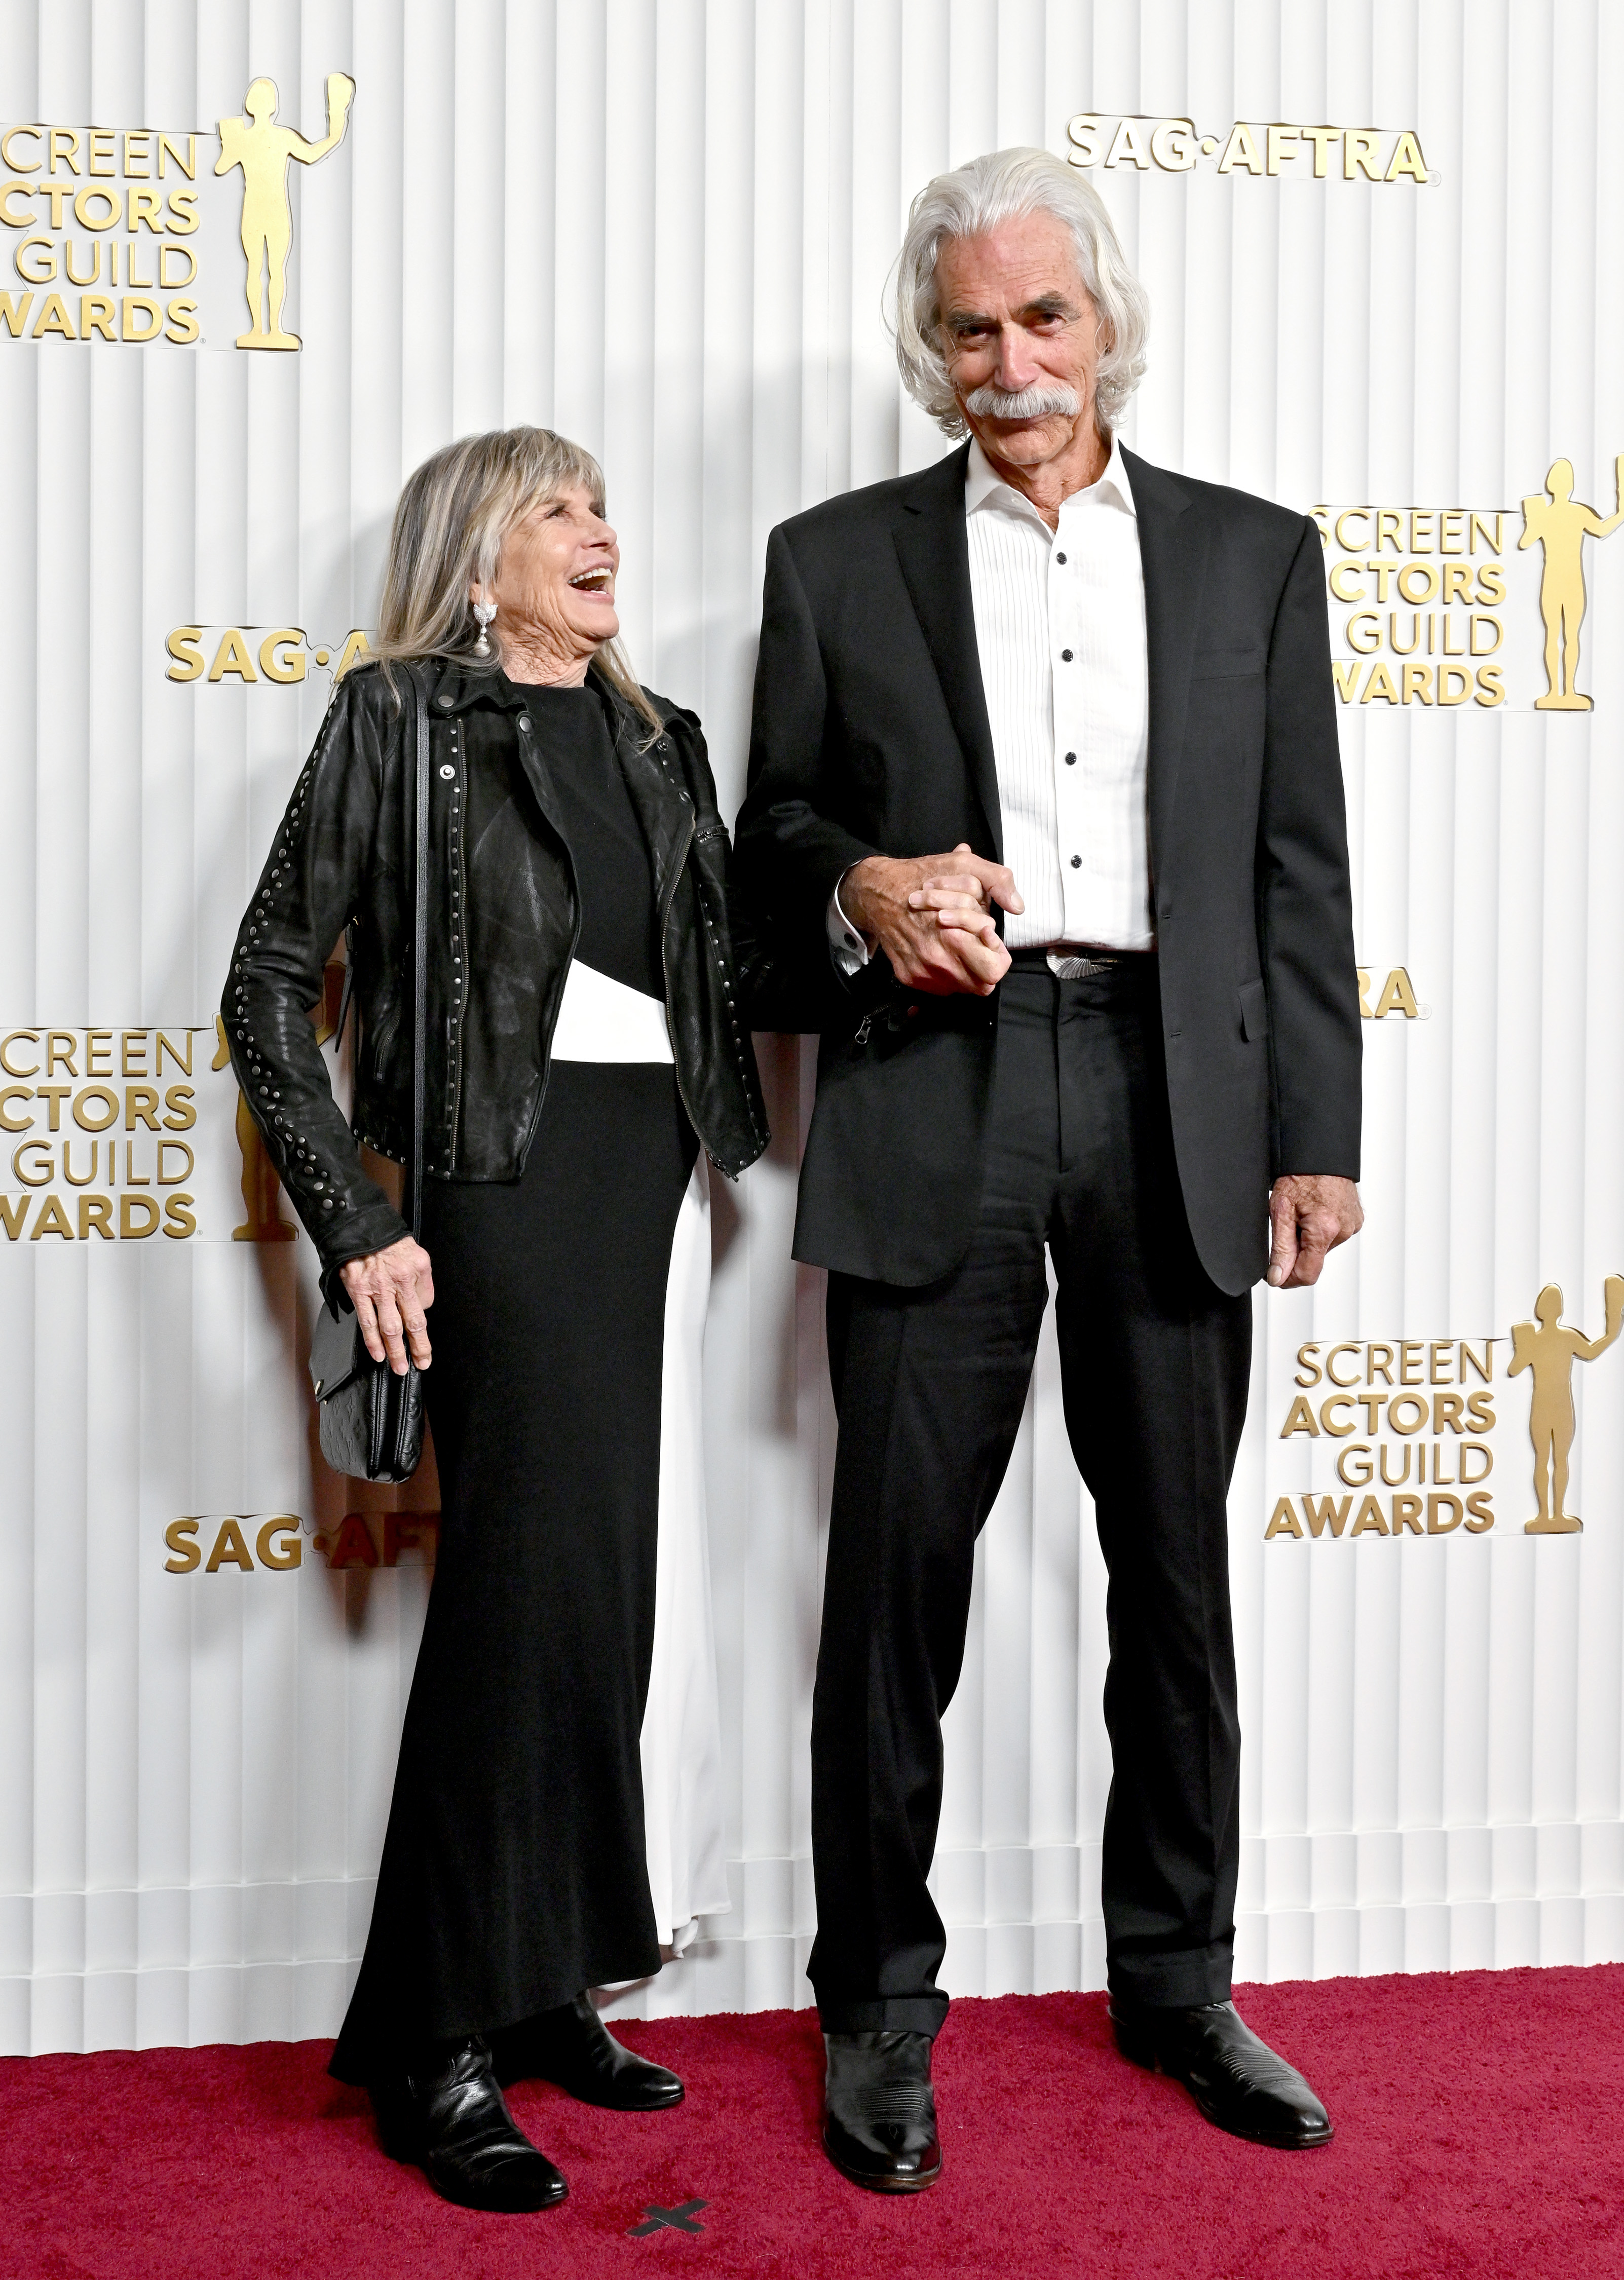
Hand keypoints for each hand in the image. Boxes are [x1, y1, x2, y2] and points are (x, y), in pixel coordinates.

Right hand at [341, 1236, 434, 1373]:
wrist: (360, 1228)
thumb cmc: (389, 1243)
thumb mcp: (417, 1256)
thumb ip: (422, 1283)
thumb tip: (421, 1308)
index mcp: (416, 1272)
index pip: (424, 1307)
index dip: (424, 1332)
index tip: (425, 1349)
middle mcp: (399, 1282)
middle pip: (411, 1322)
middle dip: (417, 1347)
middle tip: (420, 1363)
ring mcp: (377, 1288)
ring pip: (389, 1327)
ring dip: (395, 1351)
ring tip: (399, 1367)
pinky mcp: (358, 1291)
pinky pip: (367, 1321)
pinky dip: (373, 1341)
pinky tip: (379, 1354)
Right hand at [841, 844, 1023, 995]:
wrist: (877, 893)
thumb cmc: (921, 878)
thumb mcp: (964, 865)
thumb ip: (997, 881)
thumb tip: (1018, 906)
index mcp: (954, 937)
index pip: (995, 971)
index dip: (998, 955)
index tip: (988, 937)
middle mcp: (937, 962)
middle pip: (982, 985)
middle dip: (986, 965)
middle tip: (979, 945)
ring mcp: (921, 973)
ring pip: (962, 987)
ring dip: (967, 969)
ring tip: (959, 944)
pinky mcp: (908, 976)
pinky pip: (939, 987)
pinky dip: (945, 972)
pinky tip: (940, 949)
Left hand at [1266, 1175, 1362, 1288]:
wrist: (1320, 1153)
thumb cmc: (1300, 1175)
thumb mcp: (1280, 1210)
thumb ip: (1280, 1248)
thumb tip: (1277, 1277)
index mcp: (1324, 1229)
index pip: (1307, 1274)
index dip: (1287, 1279)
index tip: (1274, 1275)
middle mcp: (1343, 1230)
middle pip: (1314, 1259)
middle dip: (1297, 1251)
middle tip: (1288, 1225)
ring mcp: (1352, 1226)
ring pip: (1323, 1248)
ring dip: (1309, 1239)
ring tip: (1303, 1213)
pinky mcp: (1355, 1221)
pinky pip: (1333, 1235)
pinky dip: (1321, 1230)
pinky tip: (1315, 1211)